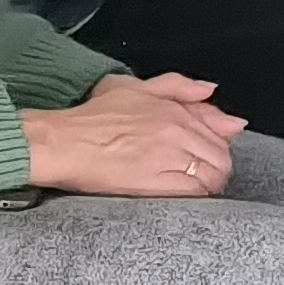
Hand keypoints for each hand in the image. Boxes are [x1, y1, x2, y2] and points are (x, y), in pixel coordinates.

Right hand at [23, 74, 240, 197]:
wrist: (63, 142)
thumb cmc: (91, 117)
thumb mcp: (133, 87)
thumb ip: (177, 86)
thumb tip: (210, 90)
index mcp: (173, 109)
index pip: (219, 128)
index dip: (220, 144)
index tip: (211, 153)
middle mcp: (176, 131)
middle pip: (220, 155)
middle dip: (218, 167)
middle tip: (205, 175)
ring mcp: (168, 157)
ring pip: (211, 175)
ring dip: (210, 184)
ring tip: (196, 189)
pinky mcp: (156, 183)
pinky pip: (194, 192)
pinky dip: (197, 197)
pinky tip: (186, 198)